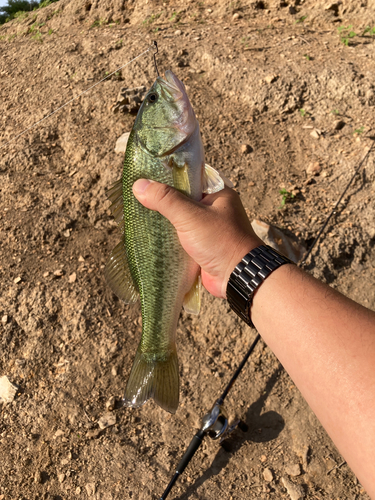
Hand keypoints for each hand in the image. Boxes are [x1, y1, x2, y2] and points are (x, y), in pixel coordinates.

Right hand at [133, 179, 262, 298]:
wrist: (237, 277)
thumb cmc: (219, 241)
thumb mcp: (191, 216)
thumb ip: (165, 200)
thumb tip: (139, 185)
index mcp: (218, 194)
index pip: (190, 178)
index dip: (168, 176)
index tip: (145, 176)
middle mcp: (215, 209)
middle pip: (183, 200)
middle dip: (163, 201)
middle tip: (137, 196)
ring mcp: (209, 229)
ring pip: (181, 220)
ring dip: (164, 221)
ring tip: (138, 214)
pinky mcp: (202, 247)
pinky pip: (181, 238)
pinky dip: (168, 238)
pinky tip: (149, 236)